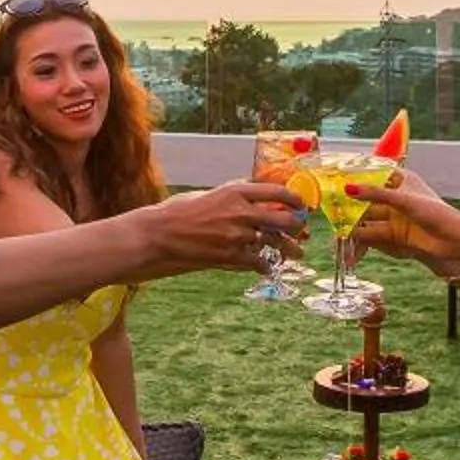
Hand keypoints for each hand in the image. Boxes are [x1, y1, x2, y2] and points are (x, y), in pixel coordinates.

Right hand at [138, 180, 308, 276]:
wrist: (158, 236)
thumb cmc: (177, 212)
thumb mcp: (207, 194)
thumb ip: (231, 195)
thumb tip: (251, 194)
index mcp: (235, 192)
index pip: (276, 192)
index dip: (294, 199)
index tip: (300, 204)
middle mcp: (241, 212)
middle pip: (284, 219)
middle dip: (298, 226)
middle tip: (301, 230)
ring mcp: (237, 236)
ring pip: (276, 243)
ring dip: (290, 249)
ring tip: (298, 253)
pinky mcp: (231, 257)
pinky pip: (259, 262)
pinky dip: (266, 266)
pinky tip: (267, 268)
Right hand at [342, 168, 459, 265]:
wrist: (454, 241)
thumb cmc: (435, 212)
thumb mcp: (402, 199)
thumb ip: (374, 194)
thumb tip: (348, 189)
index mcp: (401, 180)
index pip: (373, 174)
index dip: (354, 177)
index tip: (334, 181)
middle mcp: (396, 197)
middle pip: (366, 201)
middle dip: (349, 209)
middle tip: (330, 215)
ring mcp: (395, 217)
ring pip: (367, 221)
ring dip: (353, 229)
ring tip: (337, 239)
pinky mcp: (395, 235)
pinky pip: (373, 237)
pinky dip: (362, 245)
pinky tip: (351, 252)